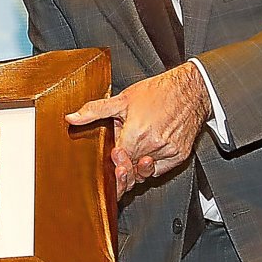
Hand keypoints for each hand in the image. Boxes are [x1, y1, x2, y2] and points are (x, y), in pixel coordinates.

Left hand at [66, 62, 210, 197]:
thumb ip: (95, 110)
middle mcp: (153, 146)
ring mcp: (168, 152)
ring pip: (146, 172)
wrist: (190, 89)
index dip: (113, 165)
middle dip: (124, 167)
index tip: (113, 157)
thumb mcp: (122, 99)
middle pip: (132, 171)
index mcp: (136, 134)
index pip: (118, 164)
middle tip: (122, 157)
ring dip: (138, 165)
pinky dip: (154, 164)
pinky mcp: (179, 155)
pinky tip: (150, 150)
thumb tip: (71, 117)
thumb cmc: (158, 92)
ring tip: (137, 149)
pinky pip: (161, 169)